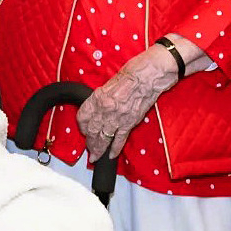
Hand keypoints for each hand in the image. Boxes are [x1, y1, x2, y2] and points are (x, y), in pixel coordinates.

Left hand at [75, 45, 176, 159]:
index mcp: (98, 97)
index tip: (83, 129)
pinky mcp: (130, 122)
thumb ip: (101, 98)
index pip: (83, 116)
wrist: (148, 75)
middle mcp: (105, 109)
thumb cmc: (131, 74)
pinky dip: (115, 148)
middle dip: (89, 142)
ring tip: (95, 156)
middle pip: (92, 130)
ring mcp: (117, 117)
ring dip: (98, 149)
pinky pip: (120, 139)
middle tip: (89, 149)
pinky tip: (111, 155)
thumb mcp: (109, 83)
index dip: (82, 125)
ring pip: (103, 137)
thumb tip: (97, 108)